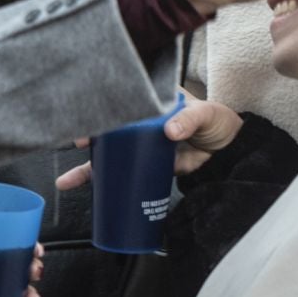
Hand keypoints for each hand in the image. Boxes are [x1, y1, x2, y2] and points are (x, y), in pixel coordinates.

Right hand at [56, 93, 242, 189]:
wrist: (230, 151)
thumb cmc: (217, 122)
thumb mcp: (203, 115)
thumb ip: (188, 120)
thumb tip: (169, 132)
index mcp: (150, 102)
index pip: (121, 103)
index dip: (102, 110)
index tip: (91, 120)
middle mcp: (140, 123)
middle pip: (107, 132)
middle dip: (87, 140)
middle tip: (77, 145)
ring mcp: (141, 146)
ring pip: (109, 157)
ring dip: (88, 168)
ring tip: (67, 181)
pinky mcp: (147, 166)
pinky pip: (124, 175)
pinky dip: (109, 185)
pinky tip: (94, 193)